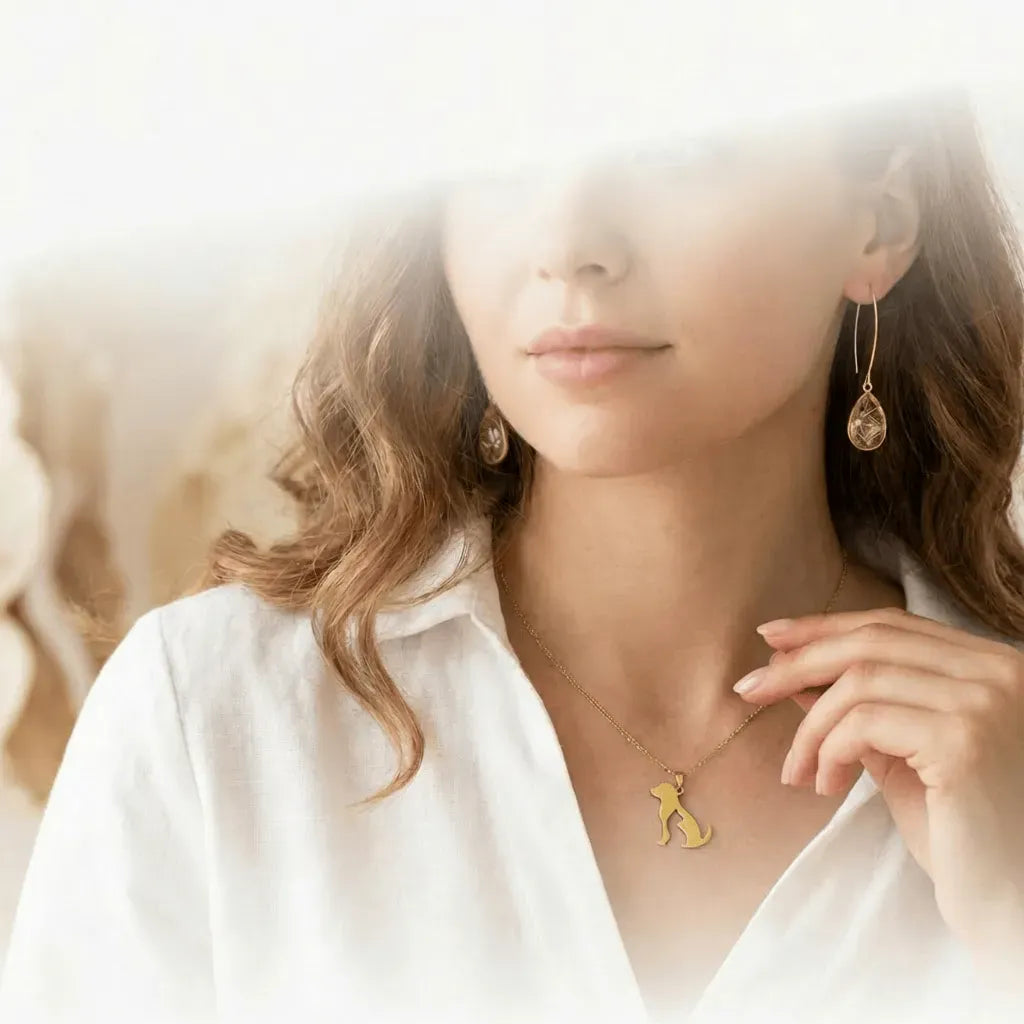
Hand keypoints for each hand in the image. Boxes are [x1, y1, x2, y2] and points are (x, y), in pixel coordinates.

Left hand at [734, 606, 1023, 967]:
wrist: (1008, 904)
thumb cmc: (961, 834)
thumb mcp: (901, 754)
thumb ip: (859, 708)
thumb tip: (793, 671)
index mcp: (992, 666)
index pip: (892, 625)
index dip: (824, 627)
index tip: (770, 638)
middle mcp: (1000, 672)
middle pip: (871, 642)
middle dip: (798, 664)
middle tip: (749, 691)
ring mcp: (985, 703)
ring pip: (858, 683)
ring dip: (811, 728)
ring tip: (799, 773)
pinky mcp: (963, 741)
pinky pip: (863, 723)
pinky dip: (828, 750)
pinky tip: (827, 786)